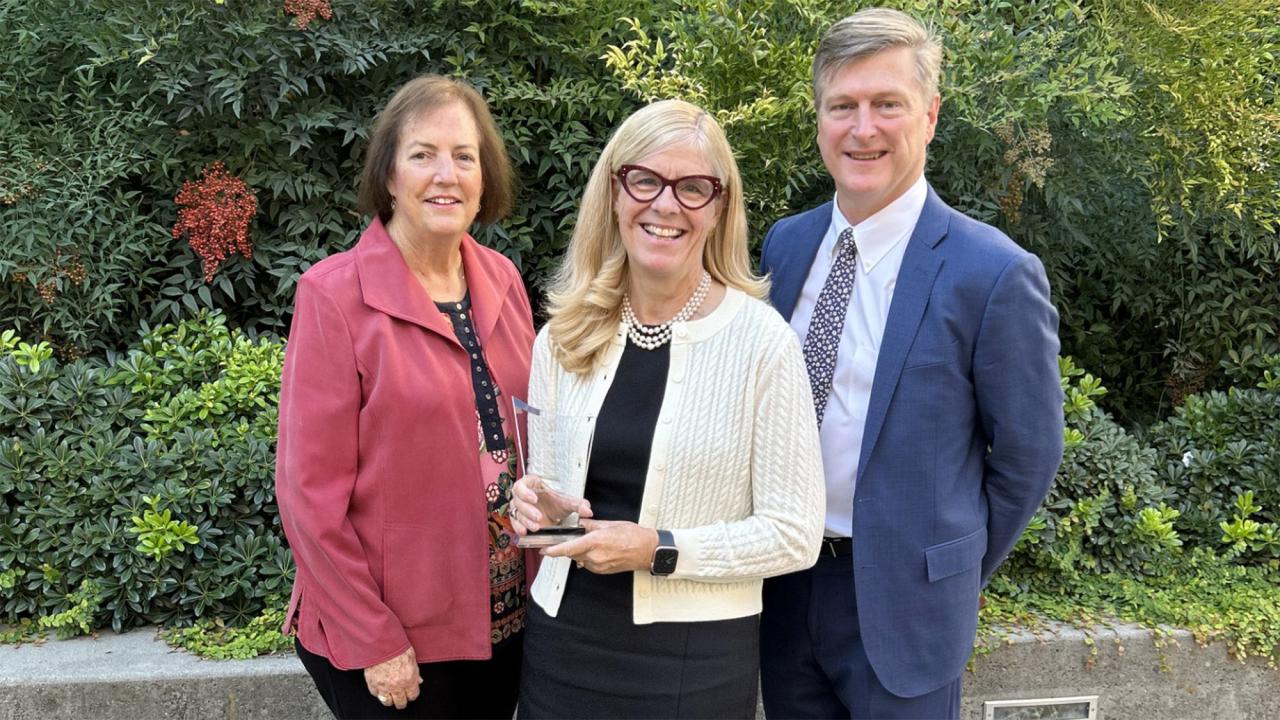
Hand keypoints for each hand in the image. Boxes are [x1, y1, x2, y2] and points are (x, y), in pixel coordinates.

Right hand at [363, 647, 420, 709]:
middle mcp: (396, 685)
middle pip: (400, 702)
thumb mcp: (412, 658)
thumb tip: (419, 680)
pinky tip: (380, 689)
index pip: (412, 695)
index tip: (411, 693)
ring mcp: (383, 686)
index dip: (412, 695)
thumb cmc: (397, 647)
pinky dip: (378, 692)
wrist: (381, 642)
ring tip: (391, 696)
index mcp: (408, 679)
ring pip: (387, 701)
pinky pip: (375, 694)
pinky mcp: (372, 683)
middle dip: (402, 701)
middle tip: (401, 699)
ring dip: (390, 700)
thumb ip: (415, 672)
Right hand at [509, 474, 591, 534]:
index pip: (523, 483)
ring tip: (536, 527)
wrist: (552, 516)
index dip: (525, 491)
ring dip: (525, 520)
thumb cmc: (556, 504)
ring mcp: (519, 508)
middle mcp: (522, 496)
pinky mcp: (518, 520)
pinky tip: (525, 532)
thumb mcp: (567, 503)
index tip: (534, 498)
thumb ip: (578, 505)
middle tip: (539, 517)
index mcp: (532, 485)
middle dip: (528, 510)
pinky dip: (518, 528)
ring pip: (516, 512)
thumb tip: (588, 511)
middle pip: (518, 500)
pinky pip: (514, 523)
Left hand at [542, 519, 658, 573]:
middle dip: (568, 547)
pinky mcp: (602, 571)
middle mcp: (596, 556)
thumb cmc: (634, 536)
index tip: (544, 549)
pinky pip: (588, 564)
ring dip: (579, 551)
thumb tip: (580, 523)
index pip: (569, 548)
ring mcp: (599, 566)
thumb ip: (591, 525)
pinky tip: (597, 550)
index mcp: (596, 542)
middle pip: (572, 553)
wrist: (648, 550)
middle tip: (567, 539)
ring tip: (591, 542)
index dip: (554, 550)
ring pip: (580, 559)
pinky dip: (587, 557)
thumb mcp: (610, 524)